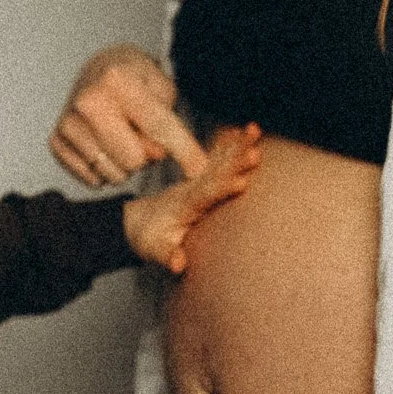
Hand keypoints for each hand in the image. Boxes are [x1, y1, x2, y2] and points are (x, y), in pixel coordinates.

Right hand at [50, 45, 208, 185]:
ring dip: (126, 164)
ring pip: (115, 174)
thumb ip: (167, 122)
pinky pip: (94, 180)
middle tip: (142, 134)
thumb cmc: (136, 81)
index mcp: (117, 80)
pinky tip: (104, 146)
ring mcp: (67, 123)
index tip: (198, 169)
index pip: (158, 126)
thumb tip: (156, 155)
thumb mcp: (162, 88)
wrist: (99, 69)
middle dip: (148, 154)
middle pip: (135, 160)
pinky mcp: (56, 142)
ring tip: (122, 138)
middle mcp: (87, 101)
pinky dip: (105, 170)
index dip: (184, 150)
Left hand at [122, 124, 260, 272]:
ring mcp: (197, 182)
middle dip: (235, 162)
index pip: (205, 196)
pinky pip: (216, 158)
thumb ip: (166, 255)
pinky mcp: (201, 179)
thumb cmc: (148, 238)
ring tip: (254, 130)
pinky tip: (241, 131)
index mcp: (184, 206)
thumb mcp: (153, 251)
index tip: (241, 182)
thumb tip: (178, 263)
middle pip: (216, 173)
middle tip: (255, 151)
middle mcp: (192, 189)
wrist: (137, 222)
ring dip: (237, 145)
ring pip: (219, 160)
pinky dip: (228, 144)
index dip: (221, 189)